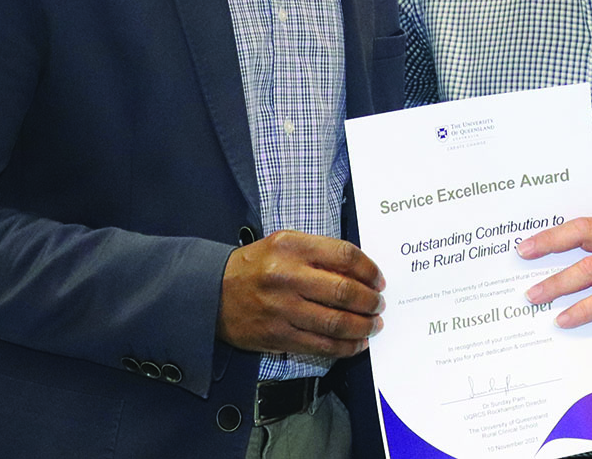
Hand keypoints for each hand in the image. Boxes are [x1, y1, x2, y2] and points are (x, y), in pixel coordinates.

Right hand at [217, 230, 384, 356]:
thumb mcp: (284, 243)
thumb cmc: (255, 265)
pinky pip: (321, 345)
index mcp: (292, 246)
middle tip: (379, 304)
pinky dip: (344, 347)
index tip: (378, 279)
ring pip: (335, 322)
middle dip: (369, 300)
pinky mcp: (278, 336)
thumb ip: (319, 252)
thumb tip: (360, 271)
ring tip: (373, 324)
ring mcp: (282, 308)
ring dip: (362, 326)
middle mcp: (287, 275)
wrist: (212, 292)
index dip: (369, 269)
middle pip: (344, 290)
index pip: (344, 255)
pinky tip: (356, 344)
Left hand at [516, 205, 591, 332]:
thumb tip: (553, 251)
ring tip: (534, 295)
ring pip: (589, 269)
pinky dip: (581, 310)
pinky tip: (564, 318)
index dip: (553, 219)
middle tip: (522, 253)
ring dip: (557, 283)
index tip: (526, 227)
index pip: (581, 213)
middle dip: (548, 242)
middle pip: (581, 232)